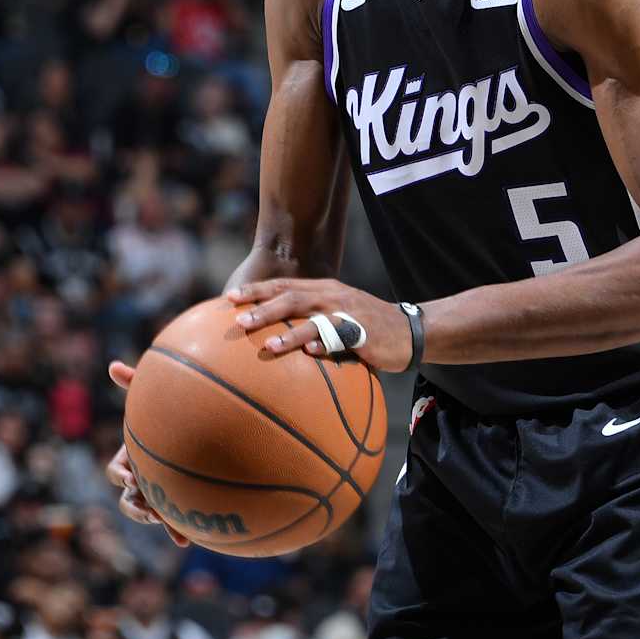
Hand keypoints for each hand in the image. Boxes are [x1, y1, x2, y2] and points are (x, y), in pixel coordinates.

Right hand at [105, 360, 189, 546]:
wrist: (201, 429)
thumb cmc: (174, 408)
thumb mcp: (154, 396)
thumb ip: (136, 383)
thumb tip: (112, 365)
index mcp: (134, 455)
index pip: (117, 470)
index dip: (121, 475)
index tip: (133, 476)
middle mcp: (144, 476)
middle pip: (128, 498)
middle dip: (135, 506)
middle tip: (148, 507)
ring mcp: (161, 490)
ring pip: (148, 512)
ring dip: (154, 520)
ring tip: (166, 523)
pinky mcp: (180, 501)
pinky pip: (175, 519)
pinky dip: (178, 529)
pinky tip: (190, 539)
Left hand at [227, 279, 413, 371]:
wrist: (409, 330)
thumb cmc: (366, 326)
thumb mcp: (337, 312)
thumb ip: (309, 317)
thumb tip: (272, 331)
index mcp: (323, 290)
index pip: (284, 285)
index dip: (257, 290)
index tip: (230, 299)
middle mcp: (333, 297)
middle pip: (292, 297)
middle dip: (264, 309)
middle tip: (240, 321)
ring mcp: (349, 314)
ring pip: (314, 320)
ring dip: (290, 333)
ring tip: (269, 346)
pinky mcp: (364, 334)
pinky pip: (341, 338)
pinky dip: (324, 344)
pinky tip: (310, 353)